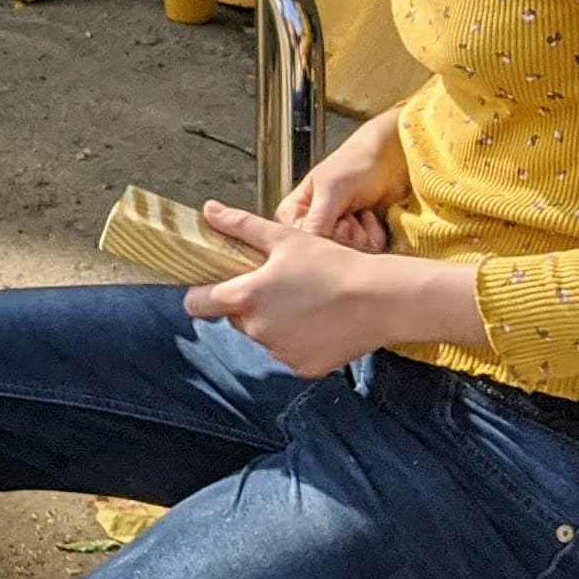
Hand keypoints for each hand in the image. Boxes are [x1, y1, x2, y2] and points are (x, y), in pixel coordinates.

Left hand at [183, 201, 478, 379]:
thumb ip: (241, 226)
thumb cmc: (334, 263)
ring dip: (274, 323)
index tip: (213, 287)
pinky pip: (289, 353)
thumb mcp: (285, 238)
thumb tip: (208, 211)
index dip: (201, 294)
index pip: (196, 304)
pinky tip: (320, 322)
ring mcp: (279, 352)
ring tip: (305, 301)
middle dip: (249, 304)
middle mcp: (257, 330)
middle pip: (235, 319)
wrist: (382, 299)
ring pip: (263, 336)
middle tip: (279, 286)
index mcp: (246, 297)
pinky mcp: (302, 368)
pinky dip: (298, 341)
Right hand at [277, 107, 407, 252]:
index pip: (304, 243)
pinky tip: (372, 217)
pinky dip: (374, 236)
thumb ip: (317, 221)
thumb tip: (310, 250)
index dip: (326, 234)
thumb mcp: (332, 189)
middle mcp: (312, 228)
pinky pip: (365, 255)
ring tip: (363, 211)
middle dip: (347, 233)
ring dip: (363, 233)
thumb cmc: (357, 165)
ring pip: (347, 254)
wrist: (392, 161)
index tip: (339, 217)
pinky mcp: (357, 243)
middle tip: (352, 211)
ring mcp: (336, 236)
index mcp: (294, 213)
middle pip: (327, 252)